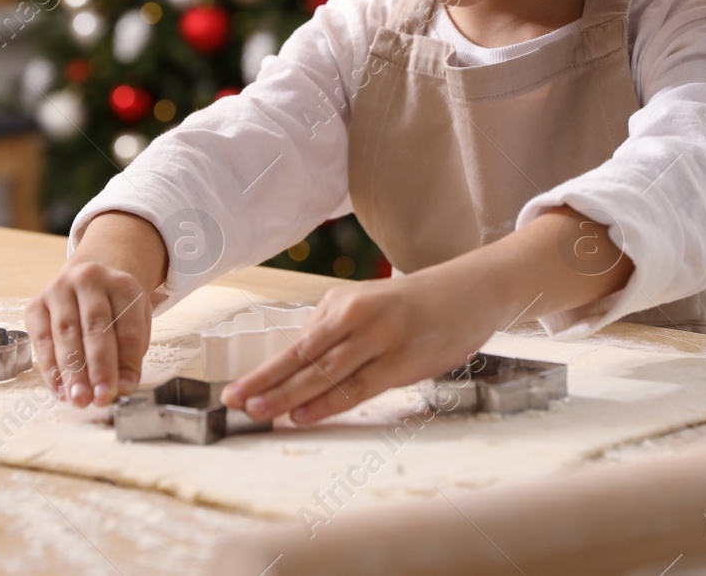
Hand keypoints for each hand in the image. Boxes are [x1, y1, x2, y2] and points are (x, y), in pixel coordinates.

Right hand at [24, 260, 152, 407]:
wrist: (89, 283)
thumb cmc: (115, 310)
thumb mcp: (133, 323)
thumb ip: (129, 353)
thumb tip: (121, 386)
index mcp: (122, 283)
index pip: (127, 324)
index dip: (128, 358)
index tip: (126, 387)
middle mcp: (88, 280)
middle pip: (95, 326)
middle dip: (99, 367)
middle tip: (101, 397)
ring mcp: (58, 290)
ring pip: (65, 333)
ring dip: (72, 371)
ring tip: (79, 399)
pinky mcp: (35, 305)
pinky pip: (41, 339)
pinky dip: (50, 367)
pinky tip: (59, 388)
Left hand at [218, 268, 508, 424]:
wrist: (471, 290)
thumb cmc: (417, 304)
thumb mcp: (369, 305)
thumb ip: (338, 332)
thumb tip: (301, 367)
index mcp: (342, 301)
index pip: (295, 344)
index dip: (263, 372)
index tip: (235, 392)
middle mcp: (356, 316)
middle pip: (302, 357)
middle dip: (265, 384)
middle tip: (234, 403)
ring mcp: (380, 337)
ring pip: (325, 373)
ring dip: (289, 396)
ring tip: (260, 413)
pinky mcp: (403, 359)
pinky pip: (358, 387)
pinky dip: (328, 402)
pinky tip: (304, 414)